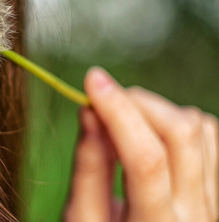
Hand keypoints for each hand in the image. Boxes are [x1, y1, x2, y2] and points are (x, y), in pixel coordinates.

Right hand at [65, 67, 217, 221]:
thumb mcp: (83, 219)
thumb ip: (88, 169)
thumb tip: (89, 112)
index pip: (146, 159)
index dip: (118, 112)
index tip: (92, 80)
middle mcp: (197, 214)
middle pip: (182, 133)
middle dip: (138, 103)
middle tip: (104, 100)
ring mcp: (215, 201)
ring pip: (203, 128)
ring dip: (159, 110)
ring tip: (126, 121)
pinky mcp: (218, 188)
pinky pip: (212, 137)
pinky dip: (179, 120)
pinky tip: (152, 131)